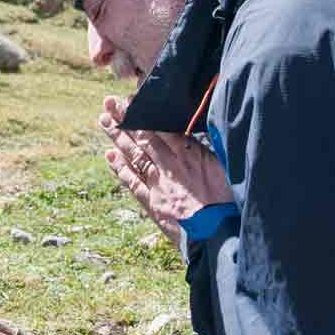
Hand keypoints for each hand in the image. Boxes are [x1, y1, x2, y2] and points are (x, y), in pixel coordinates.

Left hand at [99, 96, 232, 242]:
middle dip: (125, 119)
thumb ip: (214, 149)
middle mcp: (170, 166)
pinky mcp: (154, 204)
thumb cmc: (230, 203)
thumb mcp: (228, 169)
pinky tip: (110, 157)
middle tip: (108, 102)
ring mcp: (159, 185)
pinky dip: (120, 169)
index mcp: (190, 155)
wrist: (218, 236)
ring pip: (134, 156)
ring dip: (117, 138)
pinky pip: (133, 183)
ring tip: (103, 121)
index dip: (144, 112)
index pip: (161, 127)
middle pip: (143, 137)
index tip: (131, 98)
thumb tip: (214, 130)